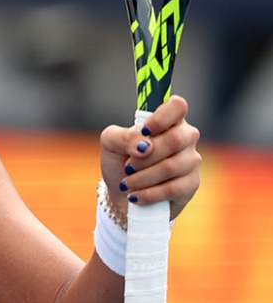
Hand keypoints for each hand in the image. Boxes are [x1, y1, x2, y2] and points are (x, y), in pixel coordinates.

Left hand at [99, 95, 201, 220]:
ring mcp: (191, 160)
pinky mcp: (192, 183)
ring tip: (127, 183)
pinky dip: (150, 193)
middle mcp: (185, 136)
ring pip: (172, 166)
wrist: (123, 194)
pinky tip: (136, 196)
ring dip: (143, 177)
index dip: (162, 117)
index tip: (144, 130)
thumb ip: (123, 136)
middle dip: (145, 156)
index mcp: (167, 120)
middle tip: (128, 166)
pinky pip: (174, 188)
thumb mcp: (111, 143)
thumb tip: (144, 146)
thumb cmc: (119, 161)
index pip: (177, 105)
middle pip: (175, 139)